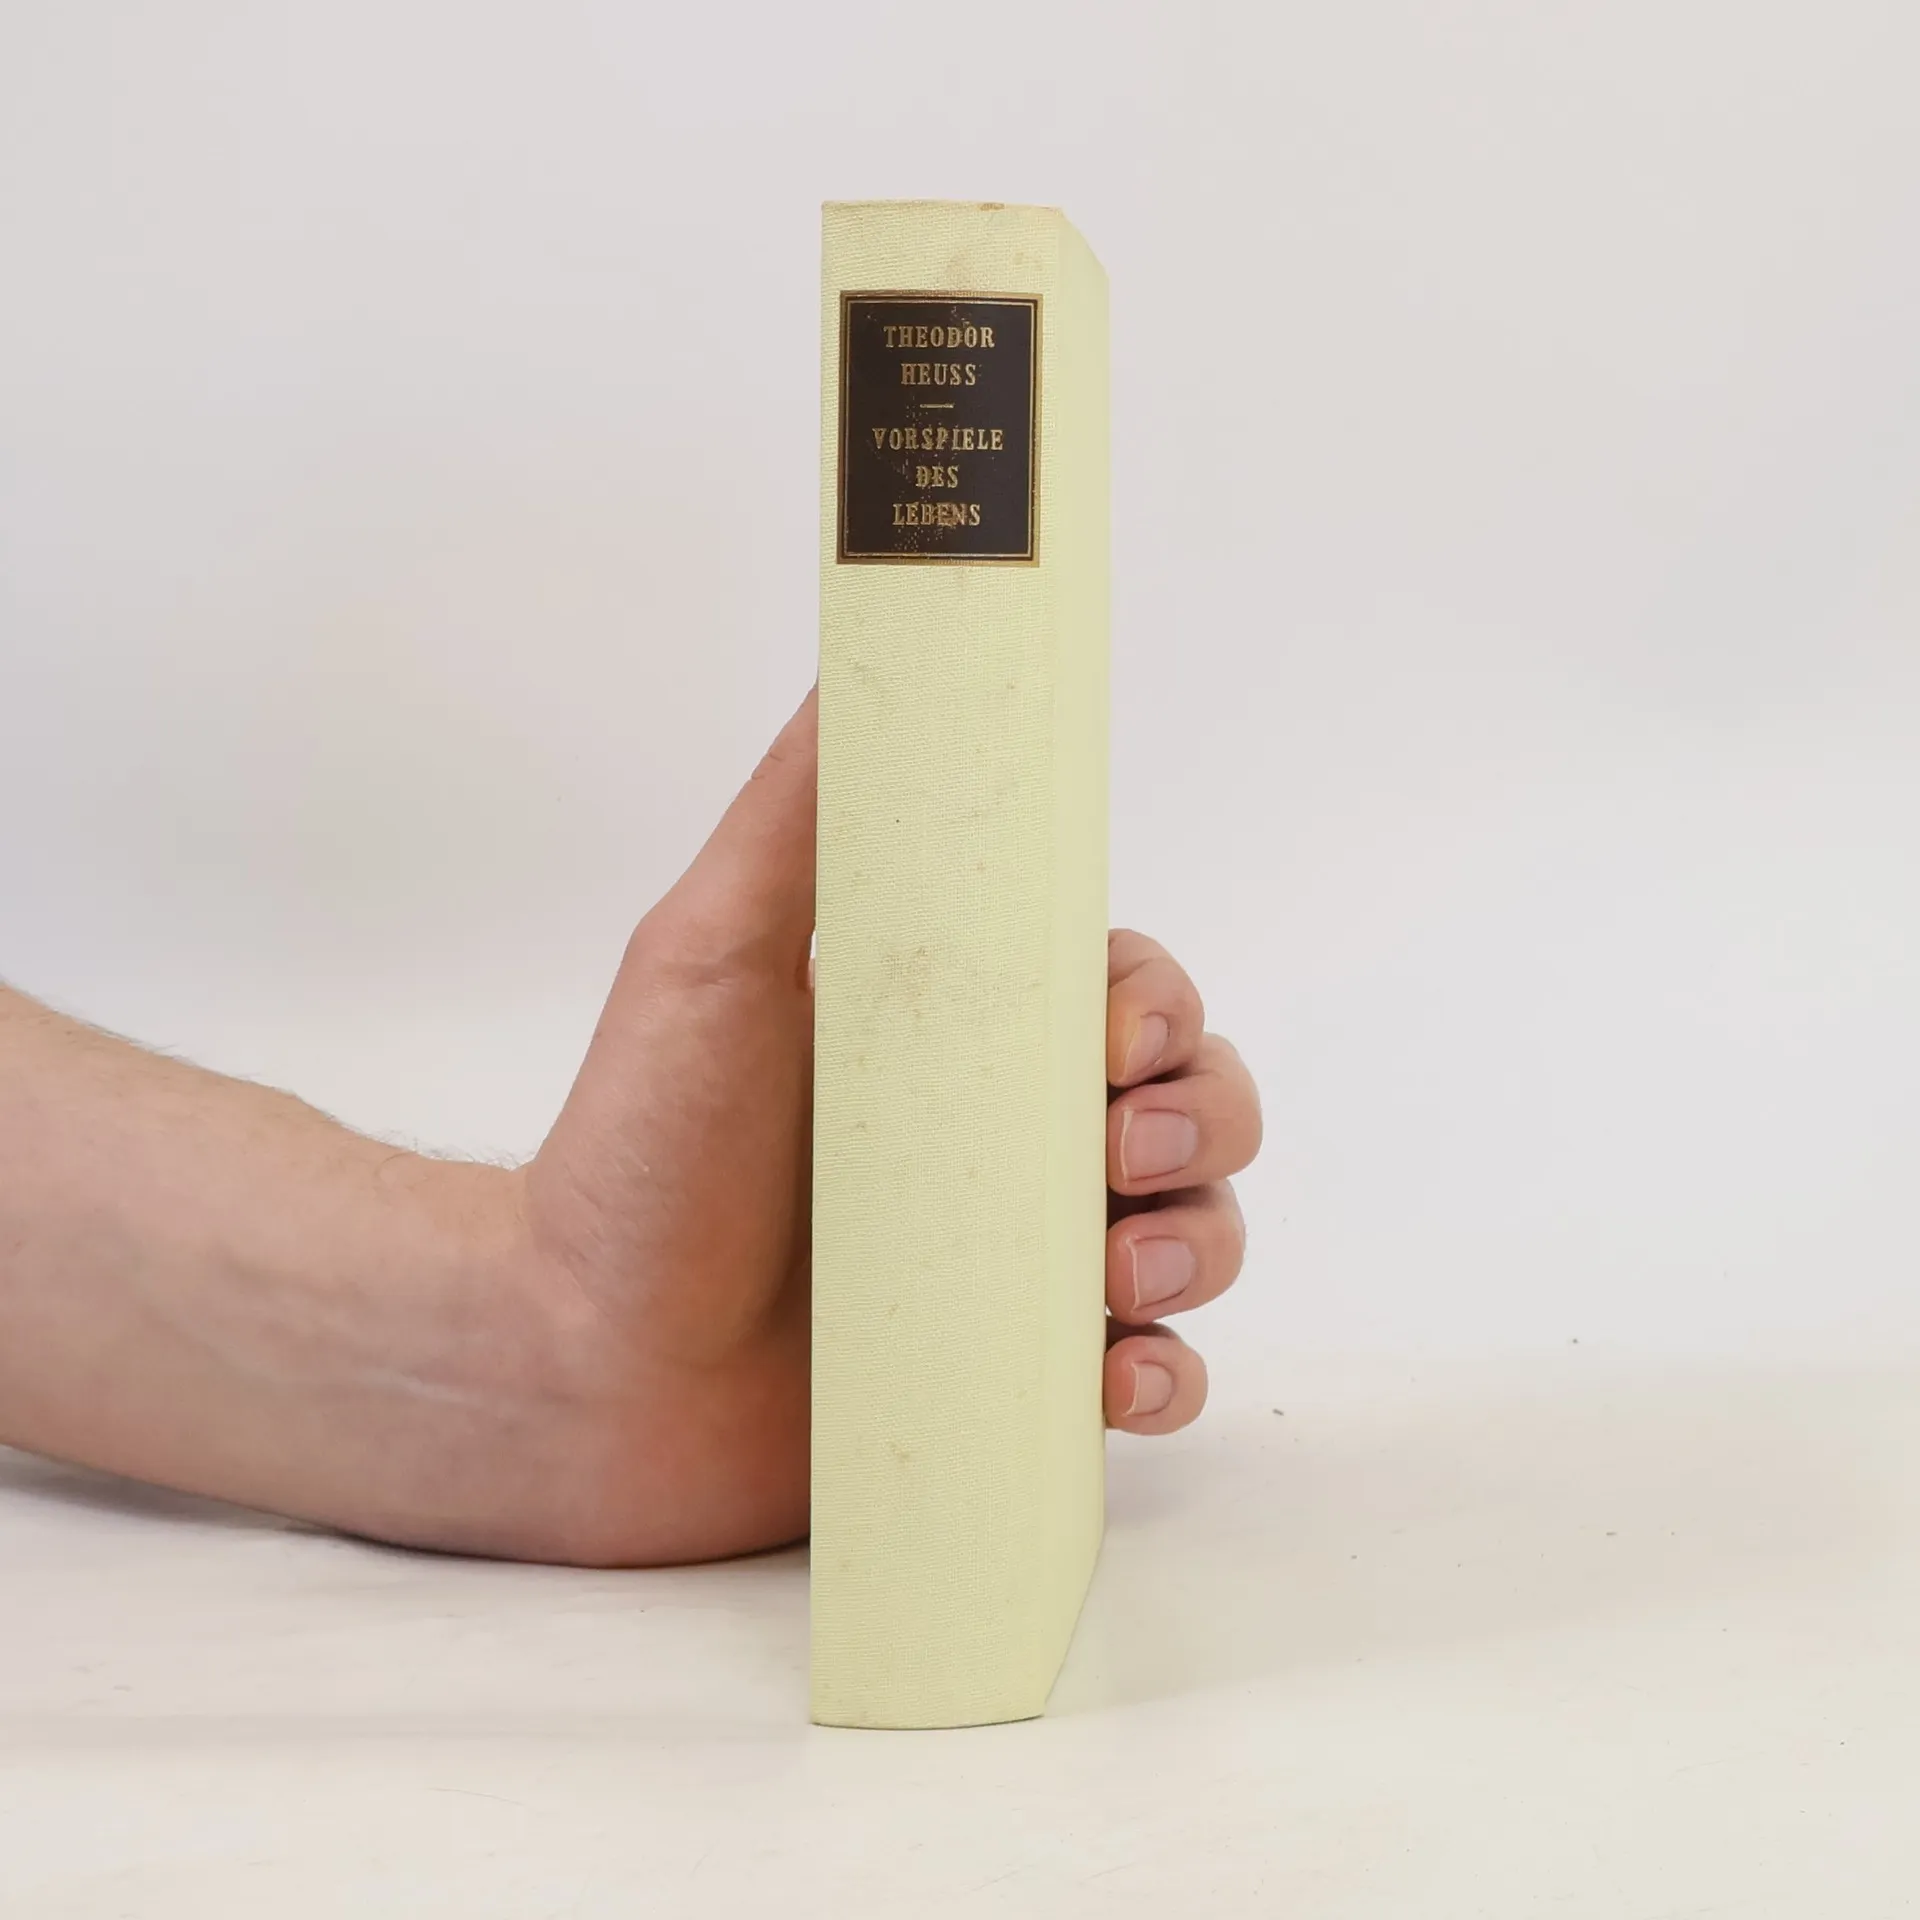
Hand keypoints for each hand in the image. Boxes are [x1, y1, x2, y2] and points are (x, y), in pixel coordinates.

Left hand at [520, 686, 1261, 1564]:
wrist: (576, 1361)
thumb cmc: (638, 1150)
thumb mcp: (710, 954)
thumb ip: (800, 813)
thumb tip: (863, 652)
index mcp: (962, 1033)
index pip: (1127, 989)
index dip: (1156, 1006)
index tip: (1109, 1039)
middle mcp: (1008, 1139)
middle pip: (1198, 1100)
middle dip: (1202, 1118)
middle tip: (1118, 1155)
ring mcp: (1018, 1262)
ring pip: (1202, 1229)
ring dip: (1204, 1241)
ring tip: (1123, 1274)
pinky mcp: (1012, 1375)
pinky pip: (1155, 1374)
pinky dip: (1170, 1374)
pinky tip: (1117, 1374)